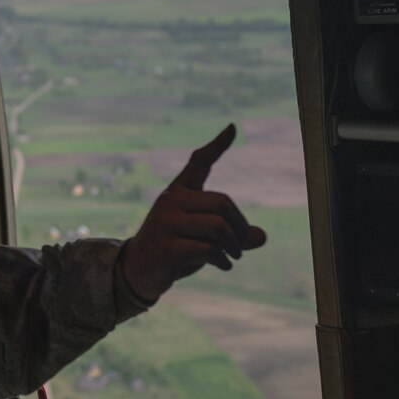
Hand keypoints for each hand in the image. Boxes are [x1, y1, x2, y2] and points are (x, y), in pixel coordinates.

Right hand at [119, 123, 266, 300]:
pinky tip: (224, 266)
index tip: (233, 128)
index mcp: (178, 192)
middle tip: (242, 244)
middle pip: (222, 203)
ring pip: (217, 227)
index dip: (216, 146)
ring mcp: (167, 224)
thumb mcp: (203, 237)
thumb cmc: (173, 248)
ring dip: (233, 245)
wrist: (137, 270)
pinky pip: (207, 249)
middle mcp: (171, 202)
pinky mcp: (167, 247)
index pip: (198, 163)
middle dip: (239, 226)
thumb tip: (262, 237)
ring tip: (234, 256)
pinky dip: (222, 259)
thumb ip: (232, 234)